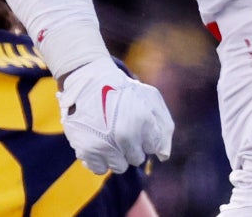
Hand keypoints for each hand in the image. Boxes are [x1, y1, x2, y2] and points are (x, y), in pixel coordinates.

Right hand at [56, 57, 174, 173]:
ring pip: (119, 167)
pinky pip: (99, 169)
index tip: (137, 124)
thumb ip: (164, 127)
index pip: (153, 147)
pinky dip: (99, 160)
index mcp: (144, 121)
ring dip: (116, 155)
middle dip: (132, 147)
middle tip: (122, 129)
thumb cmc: (124, 92)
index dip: (146, 136)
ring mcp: (105, 144)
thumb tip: (163, 156)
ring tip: (110, 137)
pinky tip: (98, 144)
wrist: (89, 82)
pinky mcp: (87, 150)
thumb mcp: (151, 98)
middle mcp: (125, 135)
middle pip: (136, 159)